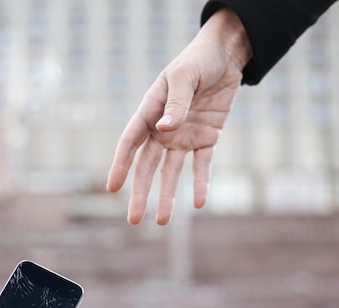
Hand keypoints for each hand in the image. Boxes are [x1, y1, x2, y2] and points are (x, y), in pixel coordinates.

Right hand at [106, 8, 251, 224]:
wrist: (226, 56)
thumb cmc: (198, 61)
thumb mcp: (185, 76)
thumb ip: (175, 103)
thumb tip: (164, 129)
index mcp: (150, 111)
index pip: (130, 142)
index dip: (120, 165)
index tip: (112, 187)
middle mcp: (163, 129)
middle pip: (147, 166)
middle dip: (140, 192)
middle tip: (134, 219)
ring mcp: (183, 136)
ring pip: (171, 172)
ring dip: (168, 195)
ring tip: (163, 221)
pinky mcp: (206, 139)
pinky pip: (202, 165)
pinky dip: (201, 183)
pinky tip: (200, 203)